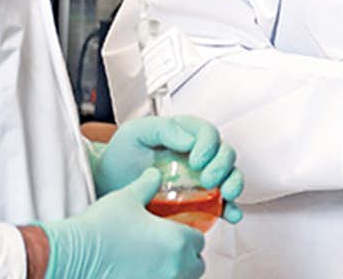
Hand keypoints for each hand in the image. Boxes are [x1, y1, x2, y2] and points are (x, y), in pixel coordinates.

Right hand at [40, 169, 205, 278]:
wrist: (76, 255)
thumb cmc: (102, 226)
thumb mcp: (127, 197)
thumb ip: (148, 184)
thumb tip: (156, 173)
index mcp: (176, 240)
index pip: (199, 241)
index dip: (189, 234)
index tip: (176, 231)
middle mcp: (175, 267)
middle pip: (196, 265)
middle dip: (187, 257)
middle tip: (169, 248)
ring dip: (176, 272)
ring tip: (156, 262)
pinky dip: (159, 278)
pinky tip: (143, 272)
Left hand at [92, 116, 243, 222]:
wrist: (108, 185)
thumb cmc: (121, 155)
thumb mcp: (135, 133)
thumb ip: (162, 128)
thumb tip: (190, 140)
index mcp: (184, 133)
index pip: (208, 133)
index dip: (208, 145)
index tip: (196, 160)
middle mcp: (197, 154)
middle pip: (224, 153)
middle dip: (222, 166)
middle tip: (207, 179)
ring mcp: (200, 178)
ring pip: (230, 175)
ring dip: (234, 183)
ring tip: (226, 194)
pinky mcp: (200, 201)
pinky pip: (223, 203)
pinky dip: (231, 208)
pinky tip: (231, 214)